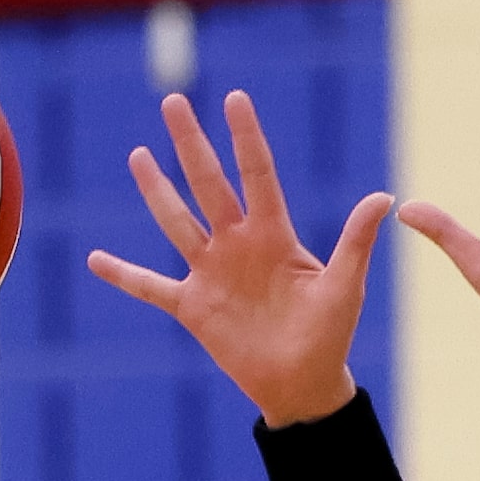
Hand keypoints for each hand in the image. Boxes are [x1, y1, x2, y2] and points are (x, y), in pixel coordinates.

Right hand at [87, 90, 391, 428]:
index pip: (256, 174)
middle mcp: (237, 244)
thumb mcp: (344, 286)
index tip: (234, 98)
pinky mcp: (192, 307)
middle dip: (190, 144)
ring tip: (138, 155)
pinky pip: (151, 287)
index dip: (244, 137)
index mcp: (273, 234)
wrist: (301, 382)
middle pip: (207, 184)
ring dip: (156, 190)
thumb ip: (355, 241)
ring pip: (176, 222)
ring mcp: (211, 273)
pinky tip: (95, 259)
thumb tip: (384, 197)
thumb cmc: (330, 333)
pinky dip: (123, 275)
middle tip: (173, 101)